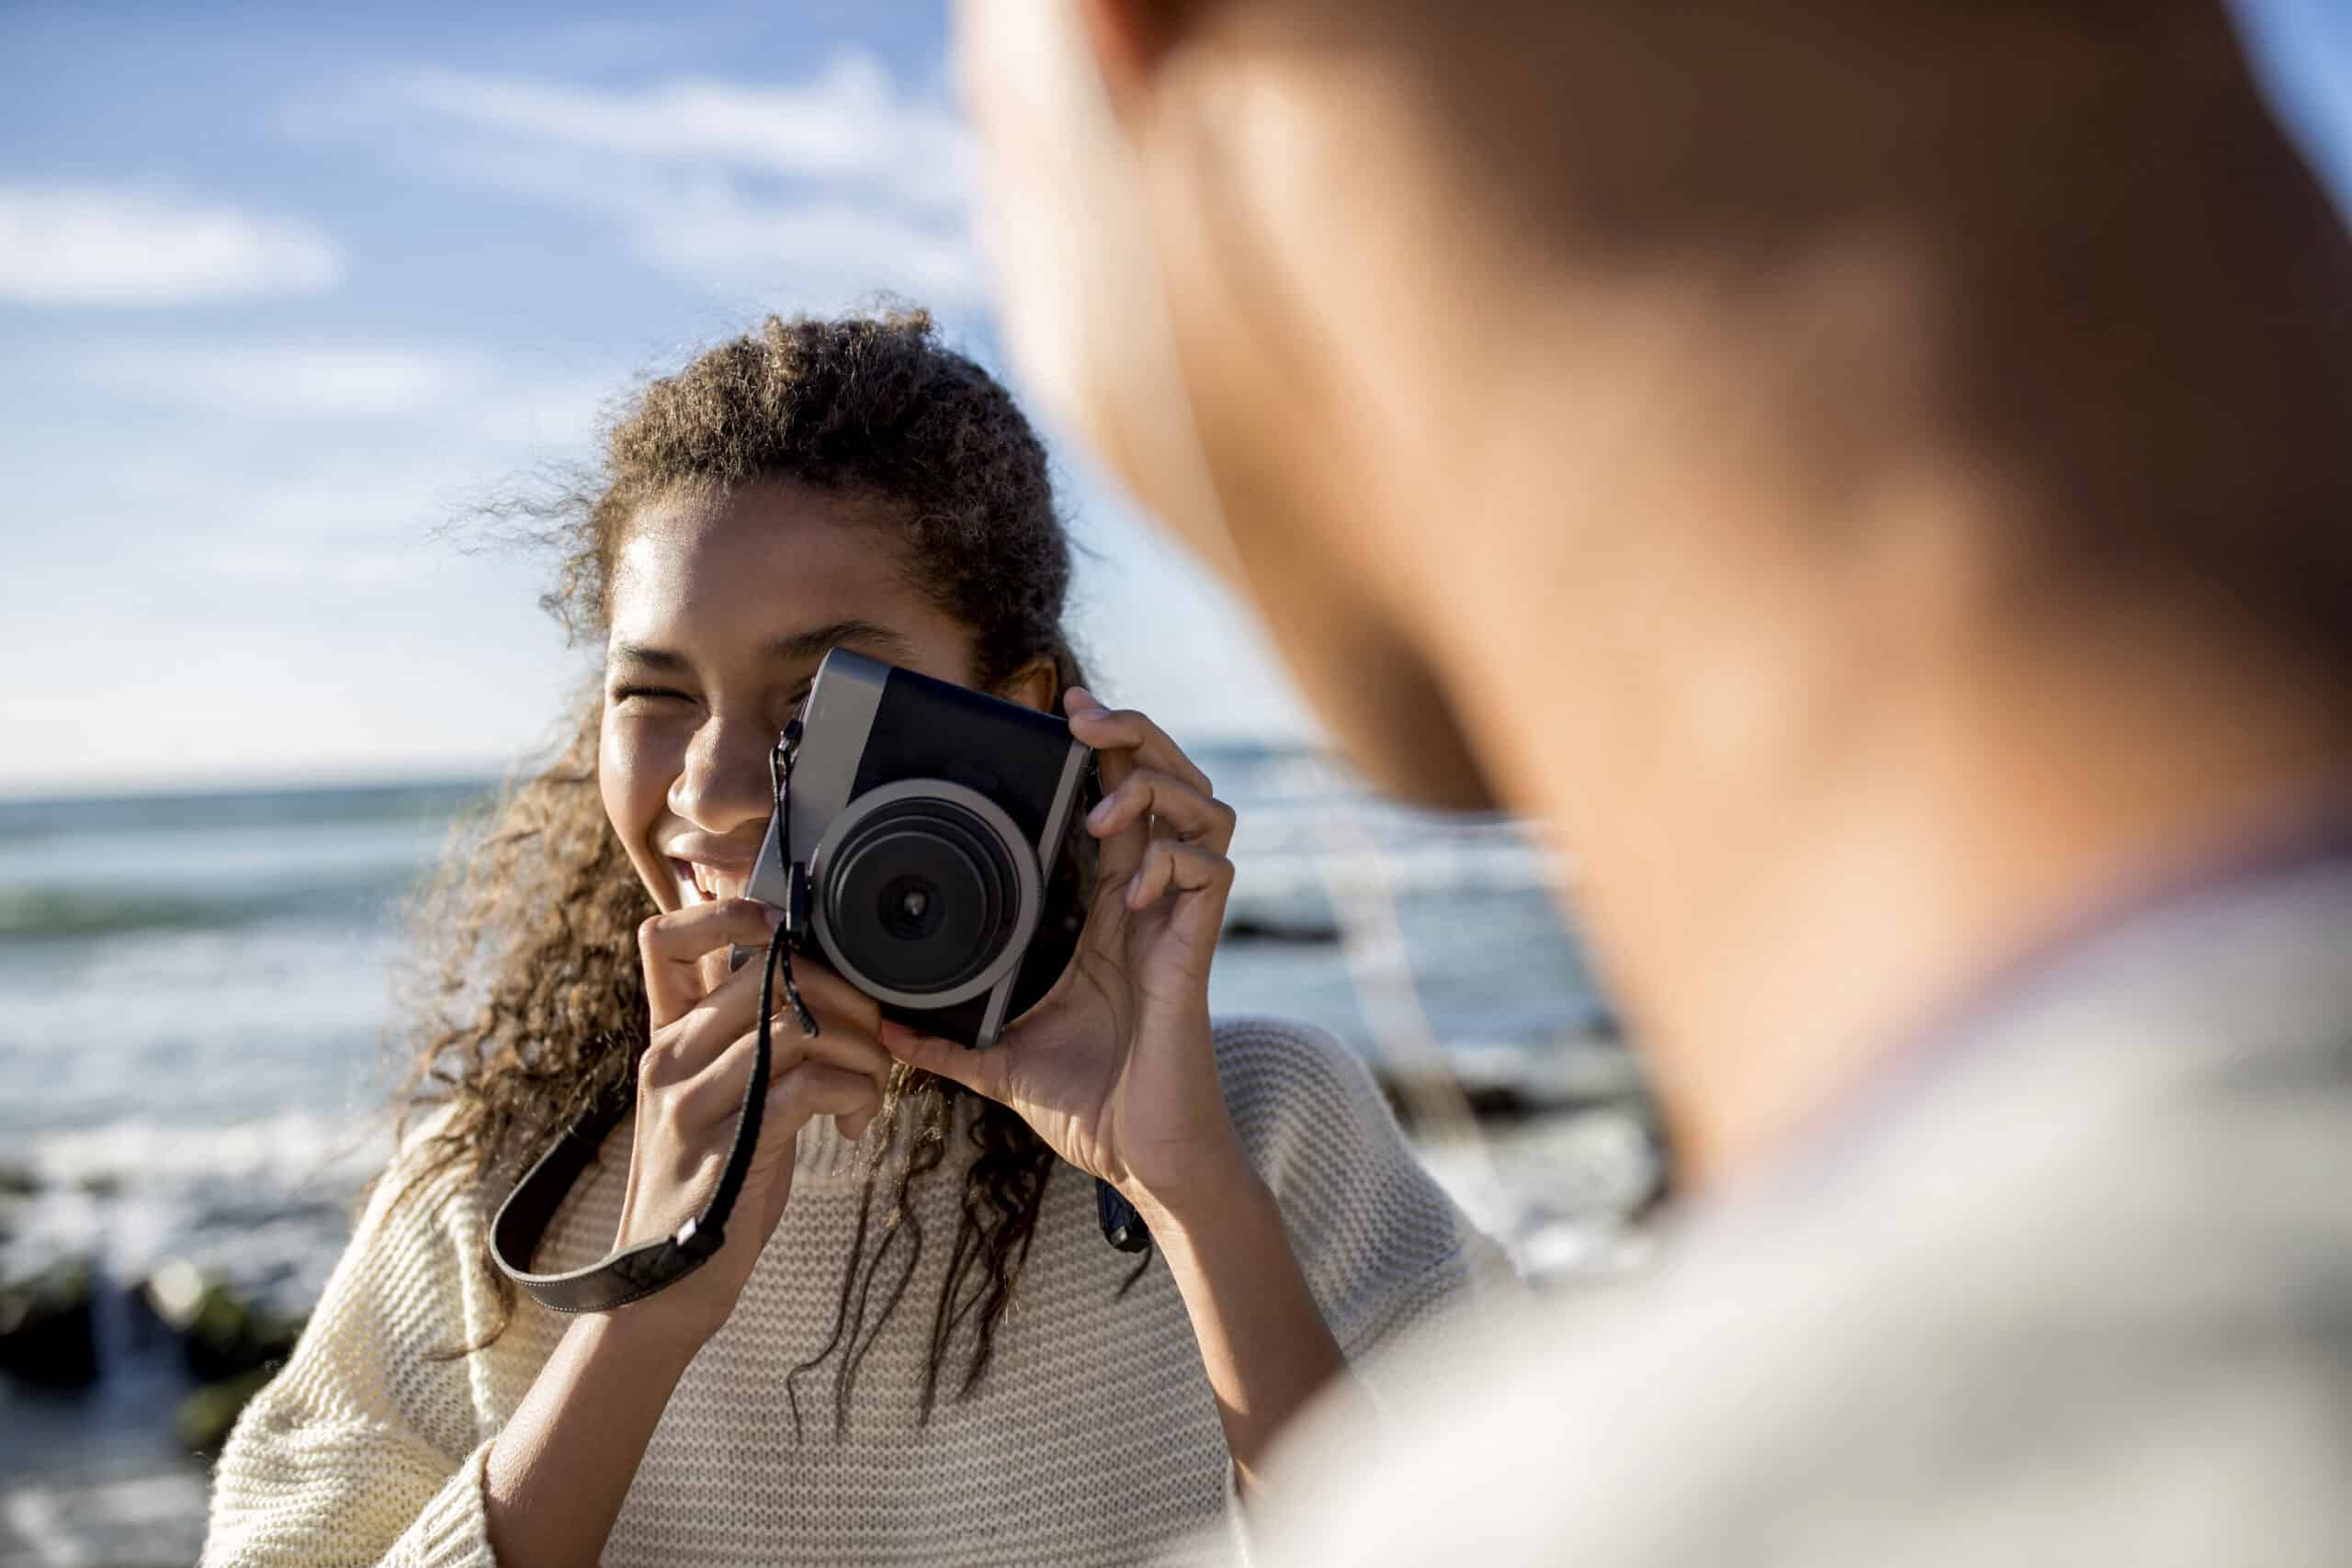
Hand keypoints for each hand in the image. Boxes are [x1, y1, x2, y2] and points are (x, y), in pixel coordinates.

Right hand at [610, 900, 893, 1348]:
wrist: (662, 1288)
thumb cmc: (709, 1184)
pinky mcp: (728, 1150)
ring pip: (801, 1027)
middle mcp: (667, 1059)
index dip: (729, 913)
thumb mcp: (711, 1101)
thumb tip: (800, 979)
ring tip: (871, 1088)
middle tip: (872, 1039)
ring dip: (862, 1052)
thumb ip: (738, 1041)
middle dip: (846, 995)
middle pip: (769, 973)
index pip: (665, 939)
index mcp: (664, 1039)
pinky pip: (810, 1086)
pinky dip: (853, 1095)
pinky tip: (853, 1126)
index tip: (790, 937)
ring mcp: (692, 1104)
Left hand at [880, 688, 1248, 1219]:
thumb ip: (948, 1044)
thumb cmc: (1096, 1111)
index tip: (1059, 719)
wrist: (1145, 1162)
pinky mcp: (1196, 952)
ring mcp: (1179, 924)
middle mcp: (1152, 905)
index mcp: (1112, 915)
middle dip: (1137, 737)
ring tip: (1109, 808)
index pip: (1120, 807)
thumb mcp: (1004, 1064)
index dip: (1104, 755)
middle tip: (1085, 719)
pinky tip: (1140, 882)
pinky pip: (1211, 872)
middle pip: (1172, 784)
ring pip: (1205, 811)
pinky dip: (1175, 858)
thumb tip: (885, 1033)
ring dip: (1158, 789)